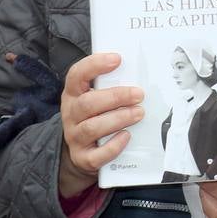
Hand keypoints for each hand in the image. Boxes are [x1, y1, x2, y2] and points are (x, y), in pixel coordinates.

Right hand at [58, 52, 143, 197]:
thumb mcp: (98, 98)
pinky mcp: (83, 158)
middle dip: (116, 97)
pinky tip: (126, 136)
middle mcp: (71, 115)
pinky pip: (96, 155)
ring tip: (139, 113)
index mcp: (74, 95)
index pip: (77, 75)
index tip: (117, 59)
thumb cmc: (96, 117)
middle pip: (87, 103)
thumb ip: (112, 85)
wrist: (81, 153)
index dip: (94, 65)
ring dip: (118, 118)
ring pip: (92, 128)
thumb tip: (145, 70)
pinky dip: (113, 146)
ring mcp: (75, 137)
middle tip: (139, 94)